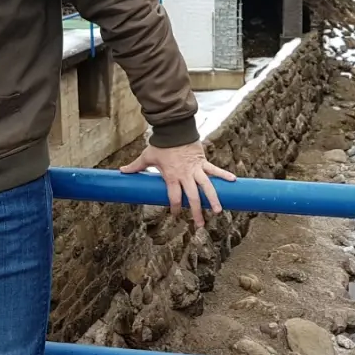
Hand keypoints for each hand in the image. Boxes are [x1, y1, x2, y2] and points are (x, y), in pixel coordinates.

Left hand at [120, 141, 235, 226]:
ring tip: (218, 211)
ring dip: (213, 199)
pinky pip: (215, 169)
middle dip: (196, 212)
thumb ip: (135, 166)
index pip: (174, 197)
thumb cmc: (160, 144)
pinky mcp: (202, 161)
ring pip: (206, 187)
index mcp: (171, 177)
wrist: (174, 129)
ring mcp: (195, 169)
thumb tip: (121, 171)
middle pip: (192, 197)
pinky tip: (233, 181)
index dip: (175, 208)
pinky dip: (224, 174)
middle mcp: (185, 175)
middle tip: (200, 225)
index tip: (176, 214)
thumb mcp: (147, 156)